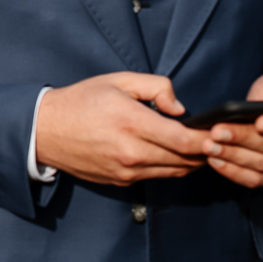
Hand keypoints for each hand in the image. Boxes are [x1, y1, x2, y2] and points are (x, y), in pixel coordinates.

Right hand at [35, 72, 207, 185]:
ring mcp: (126, 170)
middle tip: (213, 139)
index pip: (185, 141)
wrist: (45, 130)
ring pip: (174, 172)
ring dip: (189, 161)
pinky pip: (155, 176)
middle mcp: (131, 152)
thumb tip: (180, 109)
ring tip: (194, 147)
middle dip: (204, 151)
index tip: (217, 132)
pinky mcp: (121, 181)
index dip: (208, 139)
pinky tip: (167, 153)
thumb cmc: (81, 101)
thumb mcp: (118, 81)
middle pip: (186, 160)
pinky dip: (168, 167)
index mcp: (132, 122)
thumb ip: (157, 87)